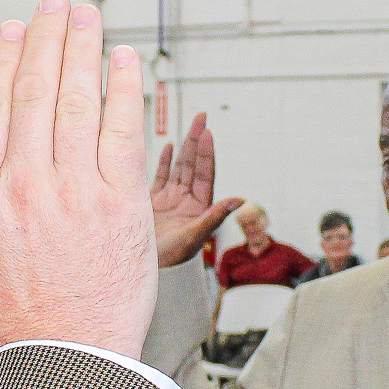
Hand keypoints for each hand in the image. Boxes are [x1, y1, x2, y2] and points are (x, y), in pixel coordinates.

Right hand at [0, 0, 156, 357]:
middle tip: (56, 5)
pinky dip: (123, 92)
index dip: (4, 61)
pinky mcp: (119, 205)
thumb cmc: (10, 315)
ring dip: (85, 51)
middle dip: (47, 40)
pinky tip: (124, 62)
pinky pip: (122, 133)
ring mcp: (75, 191)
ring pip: (78, 103)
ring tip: (89, 17)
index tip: (13, 32)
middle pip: (36, 92)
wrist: (65, 358)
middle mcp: (27, 184)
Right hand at [151, 113, 243, 268]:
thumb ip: (215, 217)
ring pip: (179, 167)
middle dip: (197, 141)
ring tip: (189, 127)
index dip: (207, 153)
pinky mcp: (153, 203)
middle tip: (202, 117)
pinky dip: (165, 161)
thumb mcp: (194, 238)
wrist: (148, 271)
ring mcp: (170, 200)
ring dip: (184, 147)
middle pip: (193, 165)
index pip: (205, 173)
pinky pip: (161, 177)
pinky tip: (169, 146)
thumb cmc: (172, 260)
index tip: (208, 132)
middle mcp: (186, 200)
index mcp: (199, 206)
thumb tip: (240, 199)